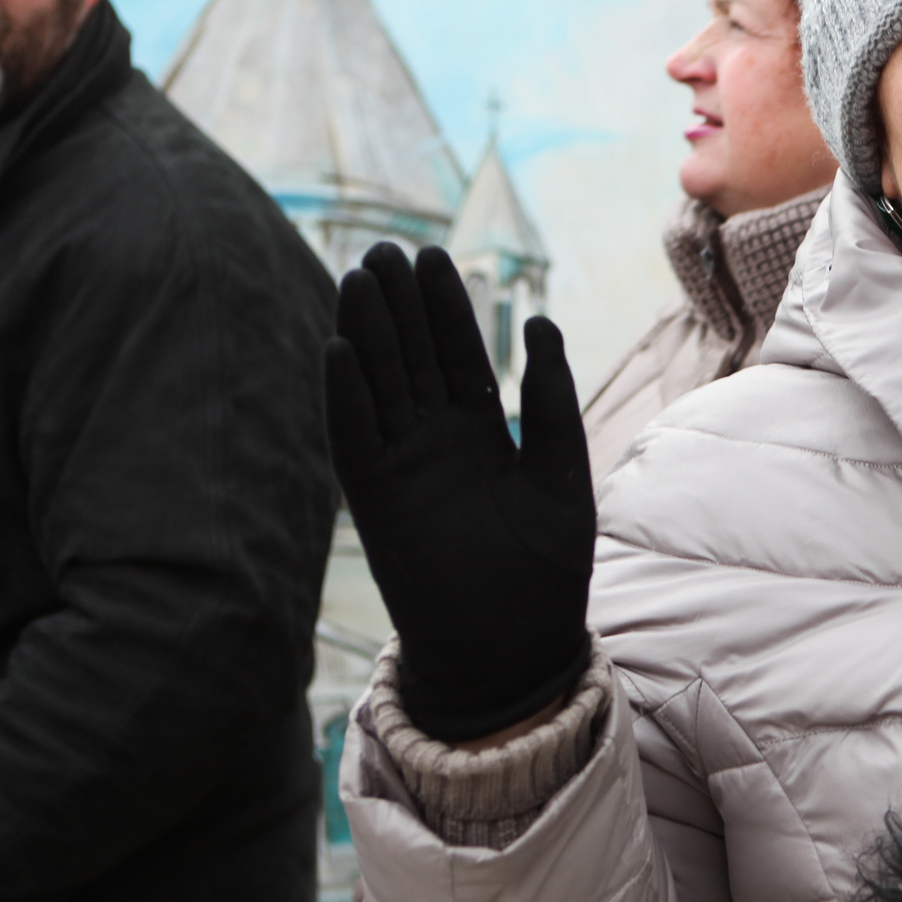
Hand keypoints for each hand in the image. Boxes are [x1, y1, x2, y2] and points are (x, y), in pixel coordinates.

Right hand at [328, 244, 594, 740]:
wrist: (513, 651)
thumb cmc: (545, 572)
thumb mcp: (561, 475)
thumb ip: (552, 403)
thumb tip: (541, 322)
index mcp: (484, 435)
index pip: (459, 356)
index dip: (447, 309)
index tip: (435, 256)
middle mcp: (437, 445)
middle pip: (413, 360)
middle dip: (401, 306)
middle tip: (388, 249)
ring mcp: (403, 470)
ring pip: (379, 387)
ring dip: (368, 334)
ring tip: (359, 277)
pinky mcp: (376, 502)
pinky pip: (354, 439)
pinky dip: (346, 396)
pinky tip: (339, 348)